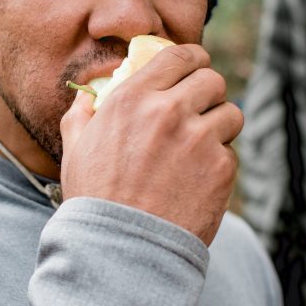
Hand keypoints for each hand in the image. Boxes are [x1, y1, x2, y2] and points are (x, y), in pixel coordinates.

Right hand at [60, 44, 243, 245]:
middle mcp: (169, 110)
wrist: (122, 250)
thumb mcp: (74, 150)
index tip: (195, 68)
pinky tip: (197, 180)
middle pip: (212, 79)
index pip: (179, 55)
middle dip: (208, 92)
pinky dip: (219, 162)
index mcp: (132, 99)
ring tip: (201, 147)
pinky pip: (231, 151)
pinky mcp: (221, 168)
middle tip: (201, 110)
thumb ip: (81, 114)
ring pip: (230, 113)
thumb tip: (87, 96)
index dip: (192, 60)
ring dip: (219, 126)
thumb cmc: (95, 201)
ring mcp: (199, 138)